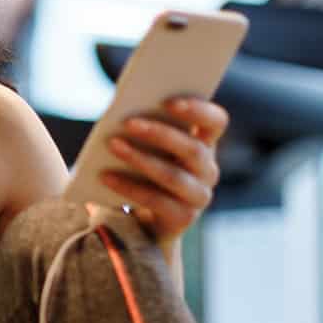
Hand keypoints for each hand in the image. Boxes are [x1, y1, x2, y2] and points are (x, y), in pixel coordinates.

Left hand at [99, 96, 227, 244]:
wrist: (143, 221)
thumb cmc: (143, 171)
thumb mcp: (149, 147)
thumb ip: (146, 128)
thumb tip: (122, 113)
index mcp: (205, 143)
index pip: (216, 122)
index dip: (198, 110)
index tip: (168, 101)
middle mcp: (208, 169)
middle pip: (193, 149)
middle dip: (159, 134)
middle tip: (128, 122)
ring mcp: (199, 196)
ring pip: (173, 175)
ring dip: (140, 158)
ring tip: (112, 144)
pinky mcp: (183, 218)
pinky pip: (156, 201)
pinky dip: (128, 187)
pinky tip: (105, 176)